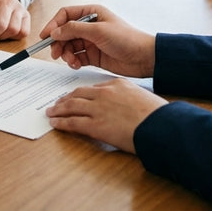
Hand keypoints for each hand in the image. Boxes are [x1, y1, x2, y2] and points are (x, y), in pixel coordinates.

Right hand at [39, 5, 155, 77]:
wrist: (144, 58)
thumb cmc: (126, 39)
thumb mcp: (98, 30)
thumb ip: (74, 29)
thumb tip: (55, 31)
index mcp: (92, 13)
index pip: (65, 15)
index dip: (53, 24)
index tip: (45, 36)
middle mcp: (90, 26)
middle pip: (65, 32)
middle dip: (58, 42)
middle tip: (55, 53)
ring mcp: (91, 41)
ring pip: (69, 46)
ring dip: (66, 54)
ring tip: (70, 61)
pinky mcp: (94, 55)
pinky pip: (77, 57)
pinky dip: (73, 61)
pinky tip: (76, 65)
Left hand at [46, 78, 166, 152]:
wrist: (161, 126)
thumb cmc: (156, 115)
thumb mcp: (140, 97)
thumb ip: (127, 98)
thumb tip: (122, 106)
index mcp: (116, 84)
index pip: (92, 87)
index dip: (81, 93)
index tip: (75, 96)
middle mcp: (105, 94)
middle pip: (78, 94)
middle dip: (65, 98)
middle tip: (58, 102)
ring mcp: (98, 109)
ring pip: (71, 106)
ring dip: (58, 109)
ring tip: (51, 111)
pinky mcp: (95, 125)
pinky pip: (72, 122)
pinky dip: (61, 122)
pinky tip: (54, 123)